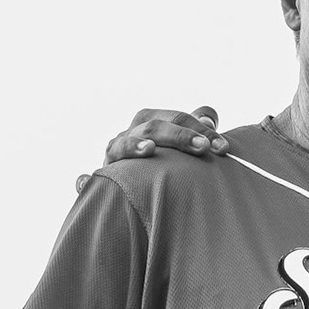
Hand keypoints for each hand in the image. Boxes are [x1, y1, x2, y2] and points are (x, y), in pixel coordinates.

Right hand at [95, 106, 224, 171]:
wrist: (135, 192)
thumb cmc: (163, 164)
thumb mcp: (179, 142)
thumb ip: (195, 128)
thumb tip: (209, 116)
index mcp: (148, 124)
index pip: (176, 118)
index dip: (201, 129)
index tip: (223, 147)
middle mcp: (129, 136)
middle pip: (152, 128)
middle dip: (179, 136)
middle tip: (203, 149)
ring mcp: (112, 158)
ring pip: (121, 147)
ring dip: (134, 146)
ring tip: (149, 149)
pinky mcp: (98, 181)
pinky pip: (88, 181)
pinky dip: (87, 181)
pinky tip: (86, 182)